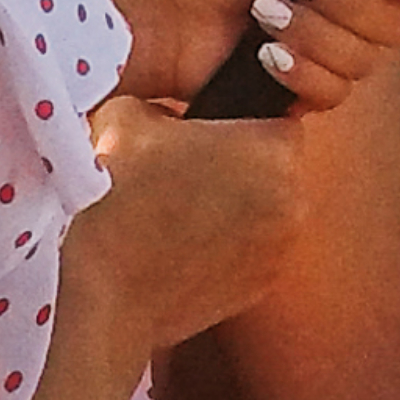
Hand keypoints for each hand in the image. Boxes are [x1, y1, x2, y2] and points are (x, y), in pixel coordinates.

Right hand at [76, 94, 311, 357]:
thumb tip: (170, 116)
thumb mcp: (128, 117)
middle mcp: (293, 200)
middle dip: (236, 164)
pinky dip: (226, 244)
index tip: (205, 133)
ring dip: (233, 205)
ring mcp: (281, 248)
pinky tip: (180, 245)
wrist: (105, 296)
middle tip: (184, 170)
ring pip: (264, 208)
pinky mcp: (262, 285)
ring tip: (177, 210)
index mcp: (274, 151)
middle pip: (272, 165)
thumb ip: (163, 103)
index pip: (274, 116)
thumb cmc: (117, 199)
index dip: (238, 121)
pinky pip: (252, 248)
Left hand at [96, 0, 399, 113]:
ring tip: (262, 15)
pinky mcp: (302, 96)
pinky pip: (332, 95)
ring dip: (309, 35)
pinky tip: (261, 55)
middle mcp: (350, 14)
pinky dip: (296, 71)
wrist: (170, 7)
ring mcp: (327, 57)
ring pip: (363, 65)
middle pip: (395, 31)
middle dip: (338, 5)